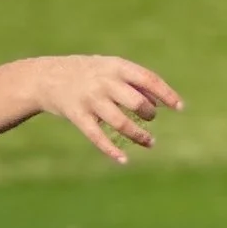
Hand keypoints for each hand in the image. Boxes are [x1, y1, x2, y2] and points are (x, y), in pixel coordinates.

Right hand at [26, 55, 184, 165]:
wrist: (47, 77)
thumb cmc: (87, 73)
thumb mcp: (110, 68)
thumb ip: (134, 82)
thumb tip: (159, 101)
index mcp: (115, 66)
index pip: (148, 79)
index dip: (166, 94)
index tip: (179, 107)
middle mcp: (104, 82)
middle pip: (135, 102)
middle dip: (148, 114)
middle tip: (150, 118)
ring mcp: (90, 100)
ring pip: (120, 123)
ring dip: (137, 135)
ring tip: (149, 142)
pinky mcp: (78, 116)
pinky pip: (97, 137)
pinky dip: (112, 150)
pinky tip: (124, 160)